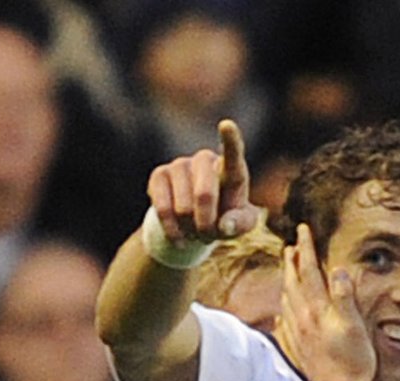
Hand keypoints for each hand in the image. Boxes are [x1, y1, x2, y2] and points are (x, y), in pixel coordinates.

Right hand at [147, 118, 261, 251]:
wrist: (194, 222)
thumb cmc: (224, 219)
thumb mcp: (241, 225)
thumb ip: (241, 223)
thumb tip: (225, 224)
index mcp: (229, 169)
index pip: (232, 154)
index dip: (230, 140)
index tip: (227, 125)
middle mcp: (204, 160)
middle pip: (204, 195)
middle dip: (207, 225)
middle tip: (208, 235)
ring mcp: (180, 164)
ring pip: (183, 208)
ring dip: (190, 230)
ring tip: (194, 230)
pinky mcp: (159, 175)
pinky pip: (163, 209)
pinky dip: (172, 231)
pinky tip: (178, 236)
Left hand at [278, 222, 375, 380]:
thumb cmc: (353, 362)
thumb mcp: (355, 326)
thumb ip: (345, 296)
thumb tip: (337, 269)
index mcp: (317, 310)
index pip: (308, 271)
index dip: (305, 249)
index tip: (303, 230)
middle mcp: (303, 321)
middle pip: (293, 284)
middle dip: (292, 263)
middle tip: (291, 246)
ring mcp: (298, 337)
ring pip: (286, 302)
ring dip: (286, 283)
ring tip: (288, 273)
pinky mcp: (298, 351)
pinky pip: (285, 326)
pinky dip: (283, 313)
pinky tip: (282, 314)